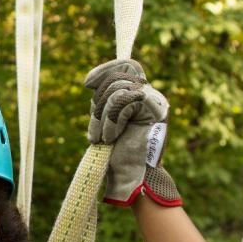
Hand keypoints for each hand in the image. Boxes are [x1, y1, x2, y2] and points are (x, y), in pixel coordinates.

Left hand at [85, 59, 181, 206]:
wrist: (130, 176)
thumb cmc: (117, 154)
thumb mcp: (104, 121)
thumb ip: (104, 101)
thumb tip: (90, 82)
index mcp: (139, 95)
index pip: (126, 65)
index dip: (105, 69)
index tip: (87, 84)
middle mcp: (150, 95)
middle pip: (116, 78)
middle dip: (97, 105)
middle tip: (94, 134)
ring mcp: (155, 101)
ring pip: (116, 90)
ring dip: (102, 117)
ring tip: (104, 138)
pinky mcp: (155, 109)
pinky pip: (122, 101)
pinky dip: (111, 121)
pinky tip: (112, 137)